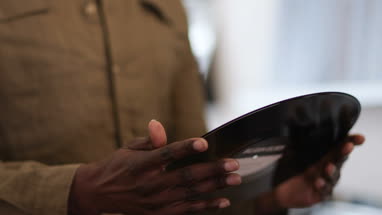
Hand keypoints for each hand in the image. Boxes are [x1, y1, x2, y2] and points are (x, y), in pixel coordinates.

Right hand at [68, 120, 241, 214]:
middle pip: (186, 176)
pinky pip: (187, 210)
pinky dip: (206, 206)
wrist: (99, 193)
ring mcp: (156, 202)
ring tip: (235, 179)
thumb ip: (148, 140)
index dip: (186, 148)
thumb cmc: (117, 167)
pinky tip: (223, 201)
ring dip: (215, 187)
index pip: (167, 155)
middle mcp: (150, 184)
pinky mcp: (159, 213)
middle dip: (212, 170)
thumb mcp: (128, 148)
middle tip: (233, 163)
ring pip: (191, 193)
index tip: (204, 143)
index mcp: (141, 165)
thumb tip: (157, 125)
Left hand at [254, 134, 364, 213]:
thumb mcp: (292, 152)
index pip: (339, 147)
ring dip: (331, 171)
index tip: (359, 138)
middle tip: (348, 146)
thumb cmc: (292, 170)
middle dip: (344, 152)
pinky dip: (322, 186)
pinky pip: (324, 190)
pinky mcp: (320, 194)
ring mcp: (325, 181)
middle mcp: (327, 168)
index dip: (350, 142)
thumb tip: (295, 123)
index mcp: (324, 156)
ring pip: (333, 176)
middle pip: (339, 159)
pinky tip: (318, 182)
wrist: (282, 189)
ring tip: (328, 166)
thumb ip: (296, 140)